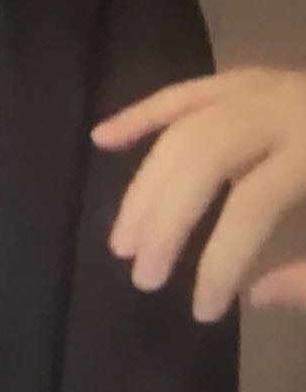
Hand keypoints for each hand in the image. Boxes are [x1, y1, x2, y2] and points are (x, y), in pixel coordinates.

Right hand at [93, 68, 305, 321]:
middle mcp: (291, 104)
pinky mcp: (265, 79)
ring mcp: (276, 85)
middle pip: (202, 155)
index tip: (202, 312)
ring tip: (122, 238)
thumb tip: (254, 294)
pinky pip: (194, 89)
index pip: (252, 201)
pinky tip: (104, 140)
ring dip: (145, 181)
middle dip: (165, 218)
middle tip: (140, 274)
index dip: (220, 258)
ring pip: (188, 125)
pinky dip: (147, 113)